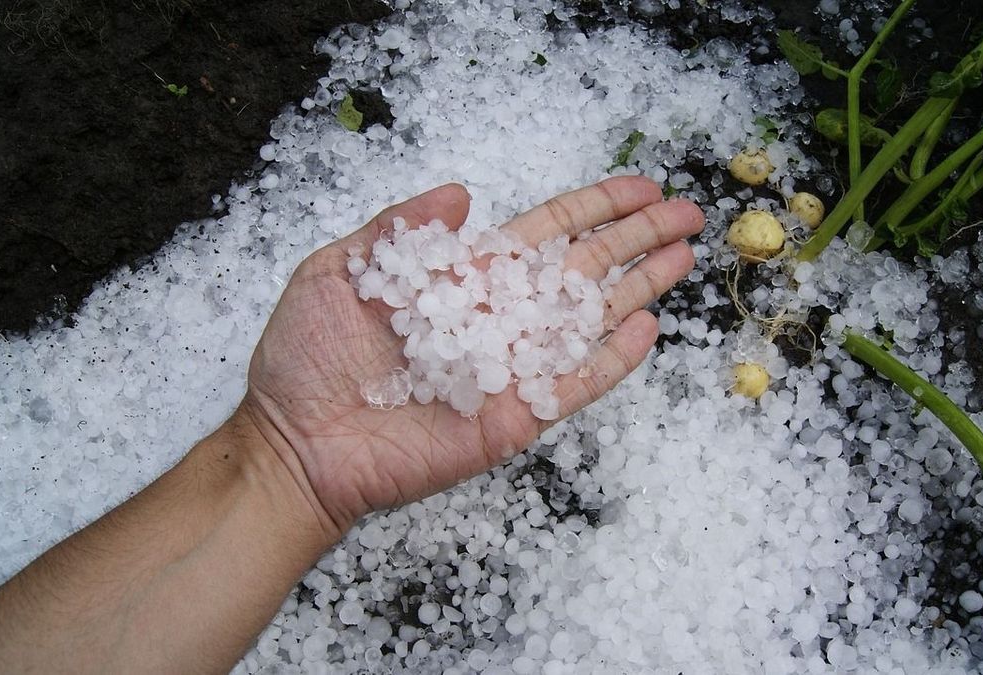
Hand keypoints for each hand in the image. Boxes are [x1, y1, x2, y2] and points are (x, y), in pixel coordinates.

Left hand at [237, 177, 703, 535]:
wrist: (294, 443)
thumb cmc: (306, 359)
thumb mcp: (339, 271)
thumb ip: (400, 228)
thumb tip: (462, 189)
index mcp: (464, 278)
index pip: (546, 234)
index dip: (595, 208)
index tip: (640, 187)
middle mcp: (498, 318)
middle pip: (584, 269)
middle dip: (636, 239)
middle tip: (688, 213)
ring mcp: (511, 369)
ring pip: (589, 321)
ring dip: (639, 288)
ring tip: (685, 257)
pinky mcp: (514, 417)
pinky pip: (573, 385)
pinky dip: (611, 360)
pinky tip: (647, 329)